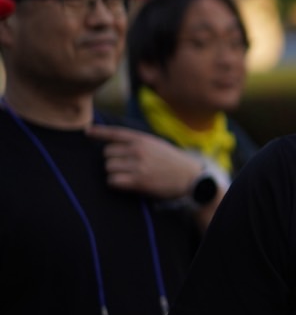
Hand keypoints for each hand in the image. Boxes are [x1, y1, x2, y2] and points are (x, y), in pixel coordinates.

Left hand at [86, 124, 202, 200]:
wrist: (189, 177)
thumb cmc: (172, 161)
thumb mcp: (156, 145)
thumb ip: (137, 143)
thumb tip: (112, 145)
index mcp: (143, 139)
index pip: (115, 133)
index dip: (99, 132)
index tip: (87, 132)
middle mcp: (138, 150)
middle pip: (107, 154)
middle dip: (112, 160)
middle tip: (125, 166)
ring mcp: (138, 165)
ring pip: (109, 168)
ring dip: (114, 173)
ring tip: (128, 175)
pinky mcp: (138, 181)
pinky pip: (113, 181)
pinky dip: (116, 183)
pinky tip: (126, 183)